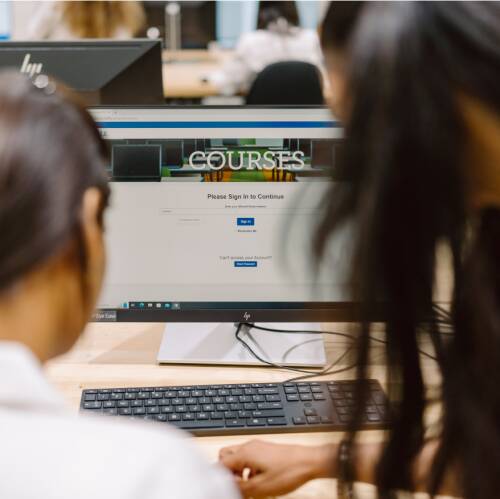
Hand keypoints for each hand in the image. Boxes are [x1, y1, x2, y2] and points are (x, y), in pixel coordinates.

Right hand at [219, 440, 334, 497]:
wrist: (309, 462)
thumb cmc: (288, 472)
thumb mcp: (260, 487)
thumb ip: (240, 487)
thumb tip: (225, 487)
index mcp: (244, 453)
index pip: (220, 463)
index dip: (219, 477)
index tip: (224, 488)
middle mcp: (249, 446)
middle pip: (226, 455)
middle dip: (227, 471)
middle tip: (235, 486)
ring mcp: (258, 446)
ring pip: (238, 456)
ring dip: (238, 471)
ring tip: (248, 486)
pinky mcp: (266, 449)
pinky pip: (249, 457)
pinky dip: (248, 468)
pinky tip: (258, 480)